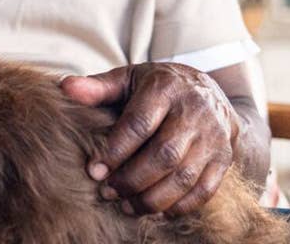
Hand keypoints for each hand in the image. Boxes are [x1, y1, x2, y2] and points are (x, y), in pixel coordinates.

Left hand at [60, 62, 241, 216]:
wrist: (209, 91)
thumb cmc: (157, 87)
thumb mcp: (128, 79)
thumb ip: (98, 87)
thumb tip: (65, 87)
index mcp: (165, 88)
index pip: (138, 124)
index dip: (114, 150)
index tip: (94, 171)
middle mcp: (194, 111)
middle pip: (164, 155)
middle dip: (132, 179)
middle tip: (108, 191)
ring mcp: (213, 136)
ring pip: (185, 176)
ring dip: (153, 198)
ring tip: (127, 206)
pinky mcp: (224, 158)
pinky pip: (205, 189)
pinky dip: (180, 206)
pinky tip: (156, 211)